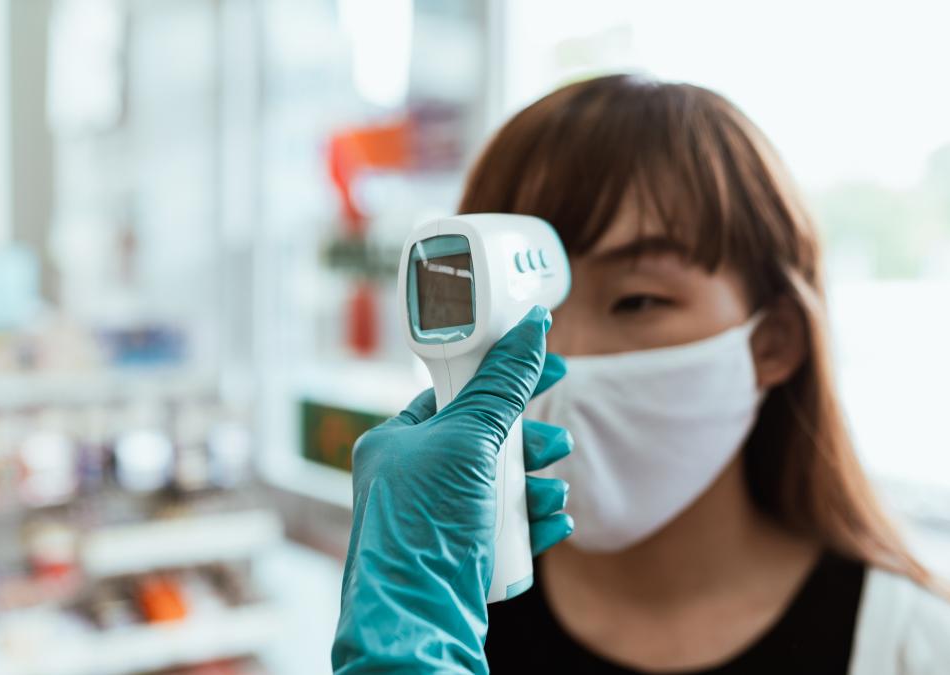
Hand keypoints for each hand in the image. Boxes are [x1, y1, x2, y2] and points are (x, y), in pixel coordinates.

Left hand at [333, 306, 572, 673]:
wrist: (419, 620)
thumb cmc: (425, 526)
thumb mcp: (469, 440)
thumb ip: (502, 386)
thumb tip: (531, 330)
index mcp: (397, 440)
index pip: (455, 390)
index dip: (502, 375)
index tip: (545, 365)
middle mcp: (413, 477)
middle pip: (488, 438)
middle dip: (529, 443)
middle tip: (552, 445)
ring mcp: (437, 518)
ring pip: (503, 484)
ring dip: (537, 486)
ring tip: (551, 495)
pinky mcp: (462, 553)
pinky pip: (508, 524)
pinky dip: (533, 521)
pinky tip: (552, 523)